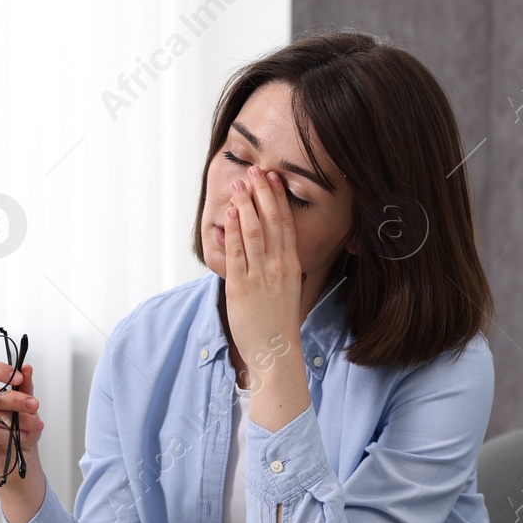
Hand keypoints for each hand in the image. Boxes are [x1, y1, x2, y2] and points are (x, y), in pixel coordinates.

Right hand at [0, 359, 46, 510]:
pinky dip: (12, 435)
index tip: (18, 377)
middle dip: (14, 399)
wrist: (18, 458)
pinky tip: (23, 438)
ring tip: (35, 426)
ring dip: (19, 420)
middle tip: (34, 405)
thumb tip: (27, 368)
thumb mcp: (26, 406)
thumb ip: (25, 387)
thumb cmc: (18, 428)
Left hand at [223, 165, 302, 372]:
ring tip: (238, 184)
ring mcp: (260, 275)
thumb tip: (270, 249)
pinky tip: (231, 214)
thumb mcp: (287, 289)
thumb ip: (280, 267)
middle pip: (271, 221)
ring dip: (245, 205)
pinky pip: (237, 253)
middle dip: (262, 193)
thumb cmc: (279, 324)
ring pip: (253, 231)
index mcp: (291, 265)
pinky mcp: (241, 286)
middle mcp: (278, 266)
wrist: (276, 352)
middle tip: (255, 170)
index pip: (286, 224)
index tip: (273, 179)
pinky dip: (234, 231)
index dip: (278, 199)